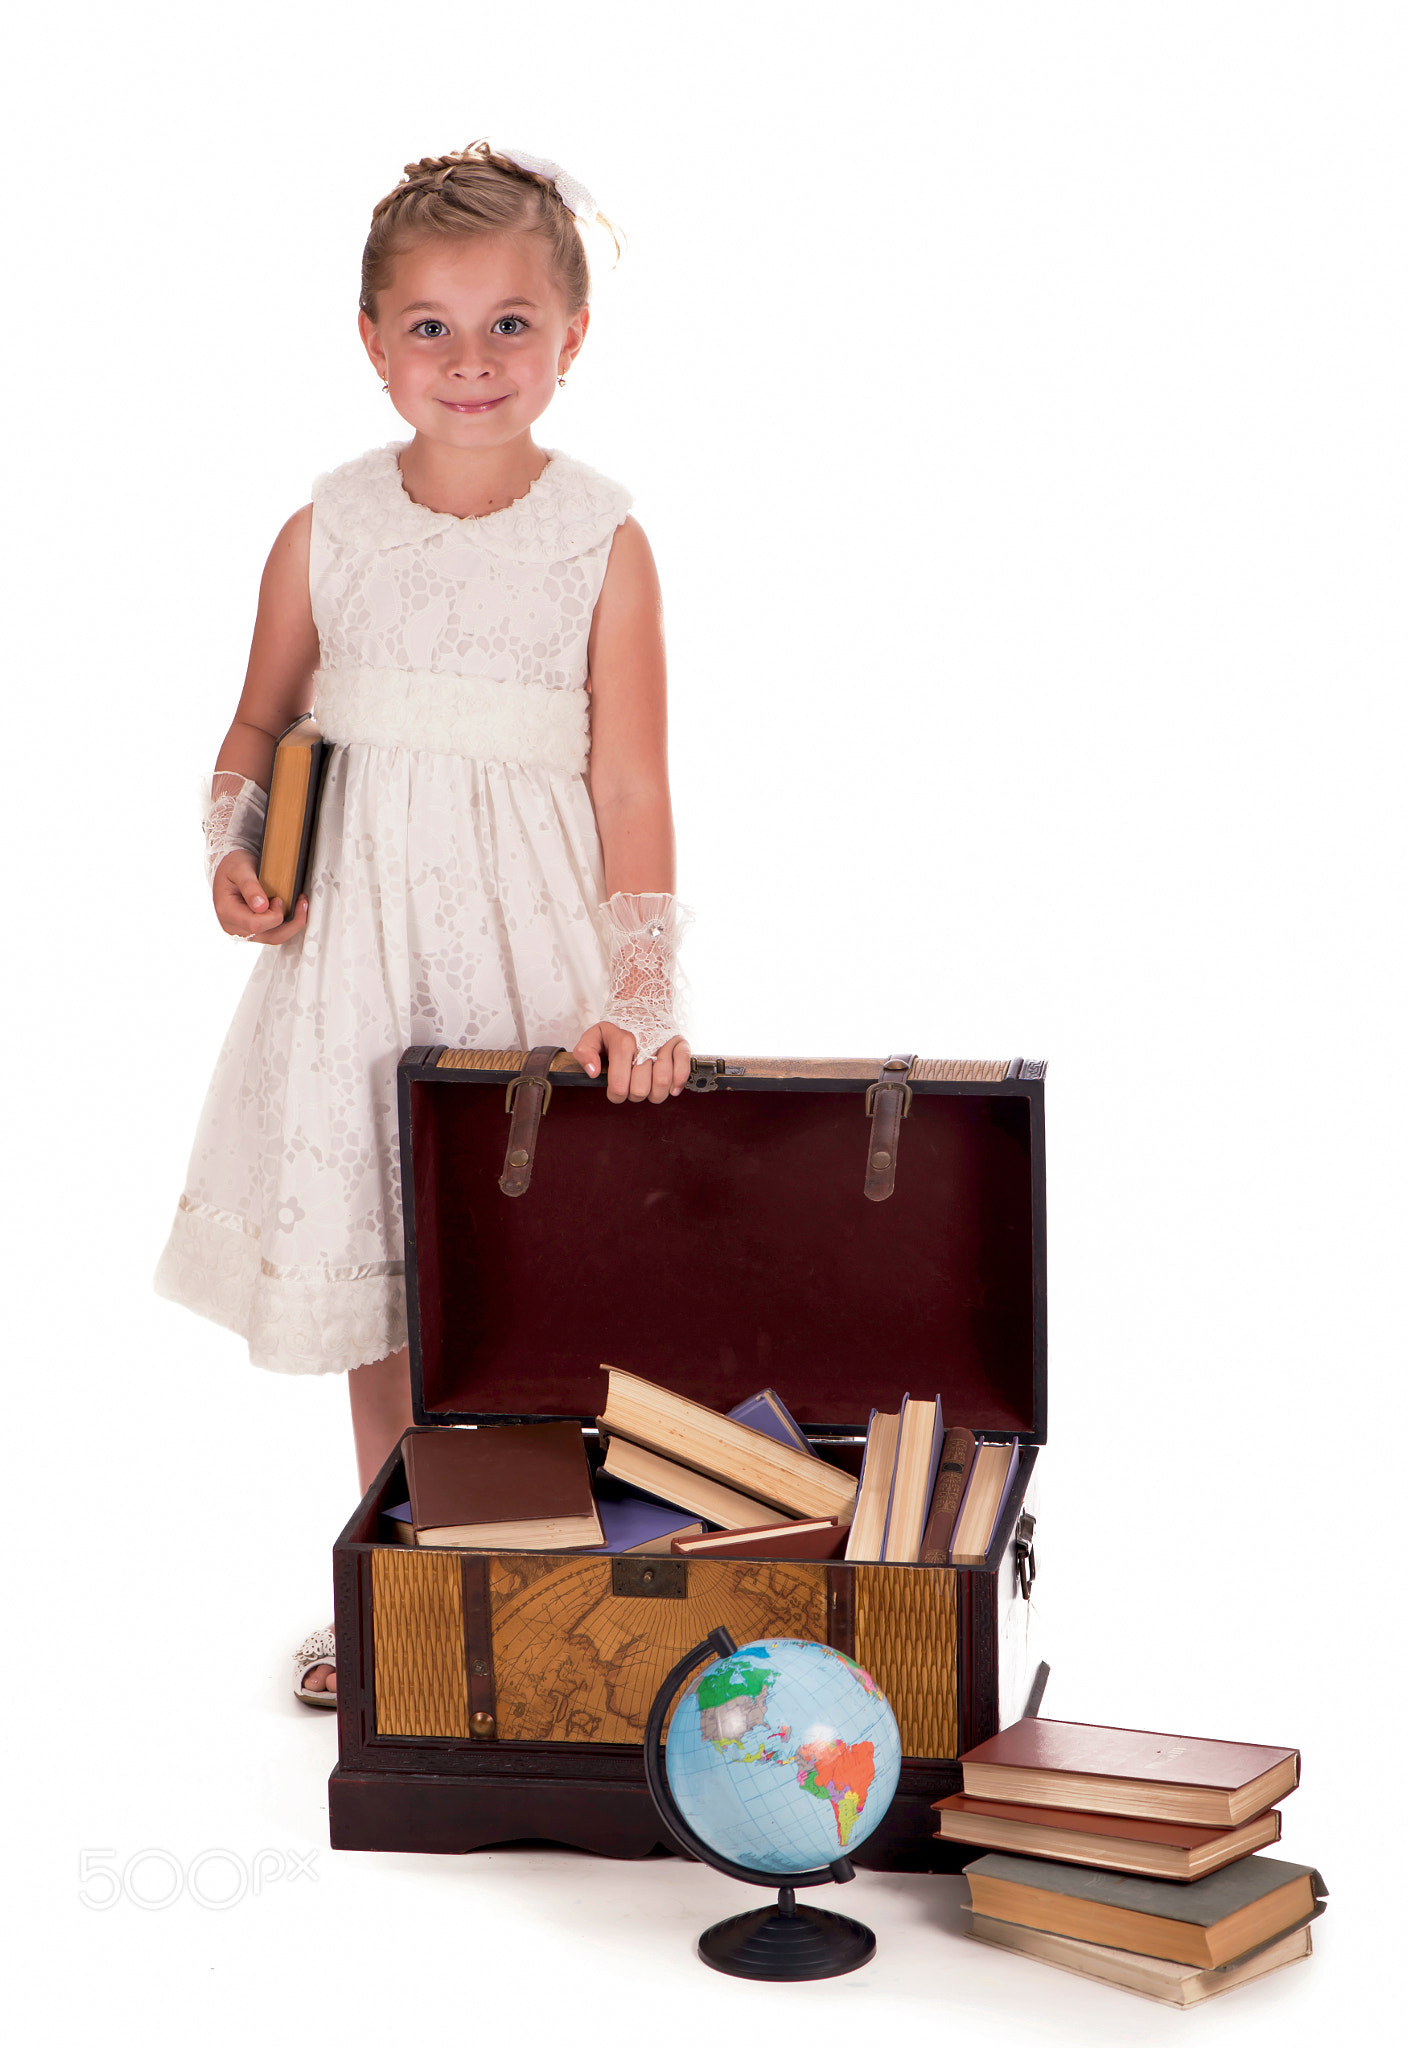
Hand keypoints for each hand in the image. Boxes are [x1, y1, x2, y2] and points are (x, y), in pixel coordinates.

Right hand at [213, 851, 308, 944]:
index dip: (273, 914)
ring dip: (293, 924)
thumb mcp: (239, 868)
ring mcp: (244, 931)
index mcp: (227, 912)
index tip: (278, 899)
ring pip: (275, 938)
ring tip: (302, 905)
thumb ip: (249, 887)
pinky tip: (295, 909)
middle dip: (290, 920)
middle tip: (298, 900)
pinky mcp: (254, 930)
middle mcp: (234, 926)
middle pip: (270, 936)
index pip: (255, 925)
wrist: (229, 869)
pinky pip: (275, 933)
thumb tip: (261, 906)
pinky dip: (288, 923)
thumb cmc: (232, 867)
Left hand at [573, 1023, 689, 1103]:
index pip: (619, 1086)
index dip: (616, 1095)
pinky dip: (678, 1083)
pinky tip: (670, 1087)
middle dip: (634, 1095)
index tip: (616, 1090)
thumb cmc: (618, 1028)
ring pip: (663, 1083)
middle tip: (632, 1086)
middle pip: (641, 1090)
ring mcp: (665, 1044)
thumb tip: (592, 1072)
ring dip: (655, 1093)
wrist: (642, 1005)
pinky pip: (684, 1069)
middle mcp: (644, 1044)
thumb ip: (585, 1052)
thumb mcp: (594, 1035)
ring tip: (649, 1086)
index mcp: (622, 1043)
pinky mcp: (680, 1044)